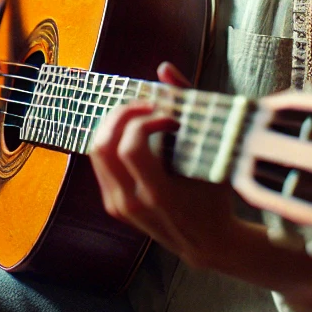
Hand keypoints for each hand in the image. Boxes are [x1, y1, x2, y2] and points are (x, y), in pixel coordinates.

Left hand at [88, 62, 238, 271]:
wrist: (208, 242)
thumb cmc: (215, 196)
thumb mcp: (212, 156)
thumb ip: (189, 108)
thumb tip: (164, 69)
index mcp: (157, 194)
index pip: (130, 147)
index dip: (145, 121)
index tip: (168, 117)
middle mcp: (131, 202)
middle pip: (103, 146)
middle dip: (121, 115)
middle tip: (146, 106)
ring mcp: (118, 206)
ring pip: (97, 152)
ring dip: (115, 125)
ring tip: (142, 116)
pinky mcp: (113, 206)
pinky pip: (101, 164)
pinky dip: (114, 140)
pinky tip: (136, 132)